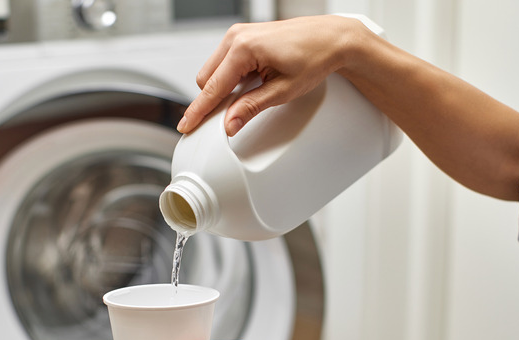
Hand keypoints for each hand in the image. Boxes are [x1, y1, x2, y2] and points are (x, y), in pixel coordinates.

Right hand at [177, 15, 369, 135]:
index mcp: (244, 48)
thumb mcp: (283, 91)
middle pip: (206, 80)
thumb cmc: (314, 57)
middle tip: (233, 115)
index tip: (186, 125)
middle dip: (214, 100)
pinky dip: (231, 77)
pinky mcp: (243, 36)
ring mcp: (238, 34)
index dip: (198, 111)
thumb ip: (251, 108)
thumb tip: (230, 124)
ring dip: (224, 88)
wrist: (331, 38)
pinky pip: (224, 62)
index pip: (212, 88)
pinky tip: (252, 82)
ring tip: (253, 92)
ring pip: (213, 71)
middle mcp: (236, 37)